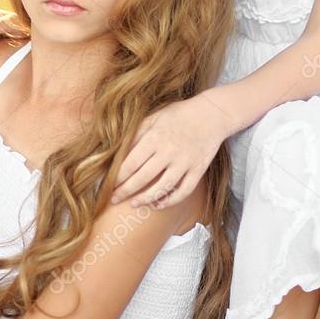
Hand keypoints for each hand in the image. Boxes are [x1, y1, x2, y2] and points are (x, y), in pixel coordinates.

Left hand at [111, 93, 230, 209]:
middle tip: (114, 199)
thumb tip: (118, 150)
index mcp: (155, 137)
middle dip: (126, 191)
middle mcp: (169, 152)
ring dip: (146, 199)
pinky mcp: (198, 170)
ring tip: (134, 204)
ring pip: (162, 188)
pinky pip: (183, 191)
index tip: (108, 184)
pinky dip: (170, 200)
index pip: (131, 162)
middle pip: (143, 177)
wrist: (211, 114)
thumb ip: (137, 133)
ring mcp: (184, 163)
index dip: (118, 176)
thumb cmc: (178, 114)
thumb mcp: (154, 117)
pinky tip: (158, 203)